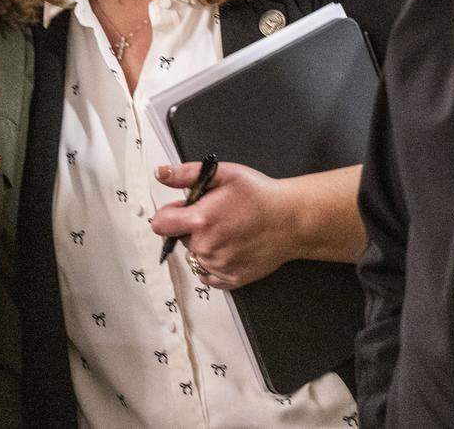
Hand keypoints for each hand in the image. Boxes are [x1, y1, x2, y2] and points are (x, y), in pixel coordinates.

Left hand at [151, 161, 295, 289]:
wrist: (293, 220)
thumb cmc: (261, 196)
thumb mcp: (223, 174)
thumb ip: (186, 174)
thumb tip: (161, 173)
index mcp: (200, 221)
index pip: (160, 224)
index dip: (170, 213)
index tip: (185, 208)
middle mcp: (206, 248)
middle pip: (180, 238)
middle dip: (191, 227)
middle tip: (217, 216)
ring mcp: (219, 266)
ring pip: (195, 255)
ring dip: (204, 245)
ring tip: (228, 231)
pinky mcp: (232, 280)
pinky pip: (208, 275)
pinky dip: (214, 264)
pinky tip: (230, 248)